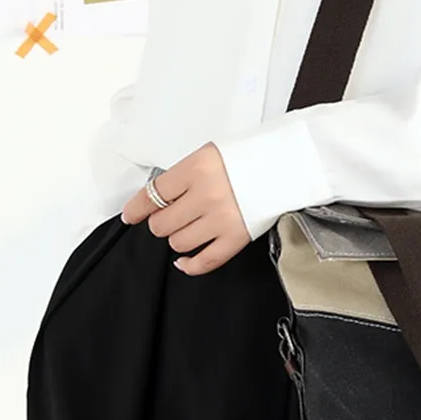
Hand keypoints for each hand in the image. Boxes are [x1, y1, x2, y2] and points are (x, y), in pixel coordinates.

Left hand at [121, 142, 250, 275]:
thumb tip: (158, 200)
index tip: (131, 215)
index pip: (152, 194)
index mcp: (197, 168)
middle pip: (162, 223)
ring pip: (179, 242)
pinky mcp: (237, 237)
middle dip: (162, 221)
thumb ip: (183, 176)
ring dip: (179, 237)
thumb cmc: (250, 155)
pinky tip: (184, 261)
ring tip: (190, 227)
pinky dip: (190, 265)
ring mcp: (221, 219)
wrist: (289, 163)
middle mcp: (206, 195)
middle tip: (171, 216)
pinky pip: (204, 261)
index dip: (136, 208)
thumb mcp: (209, 154)